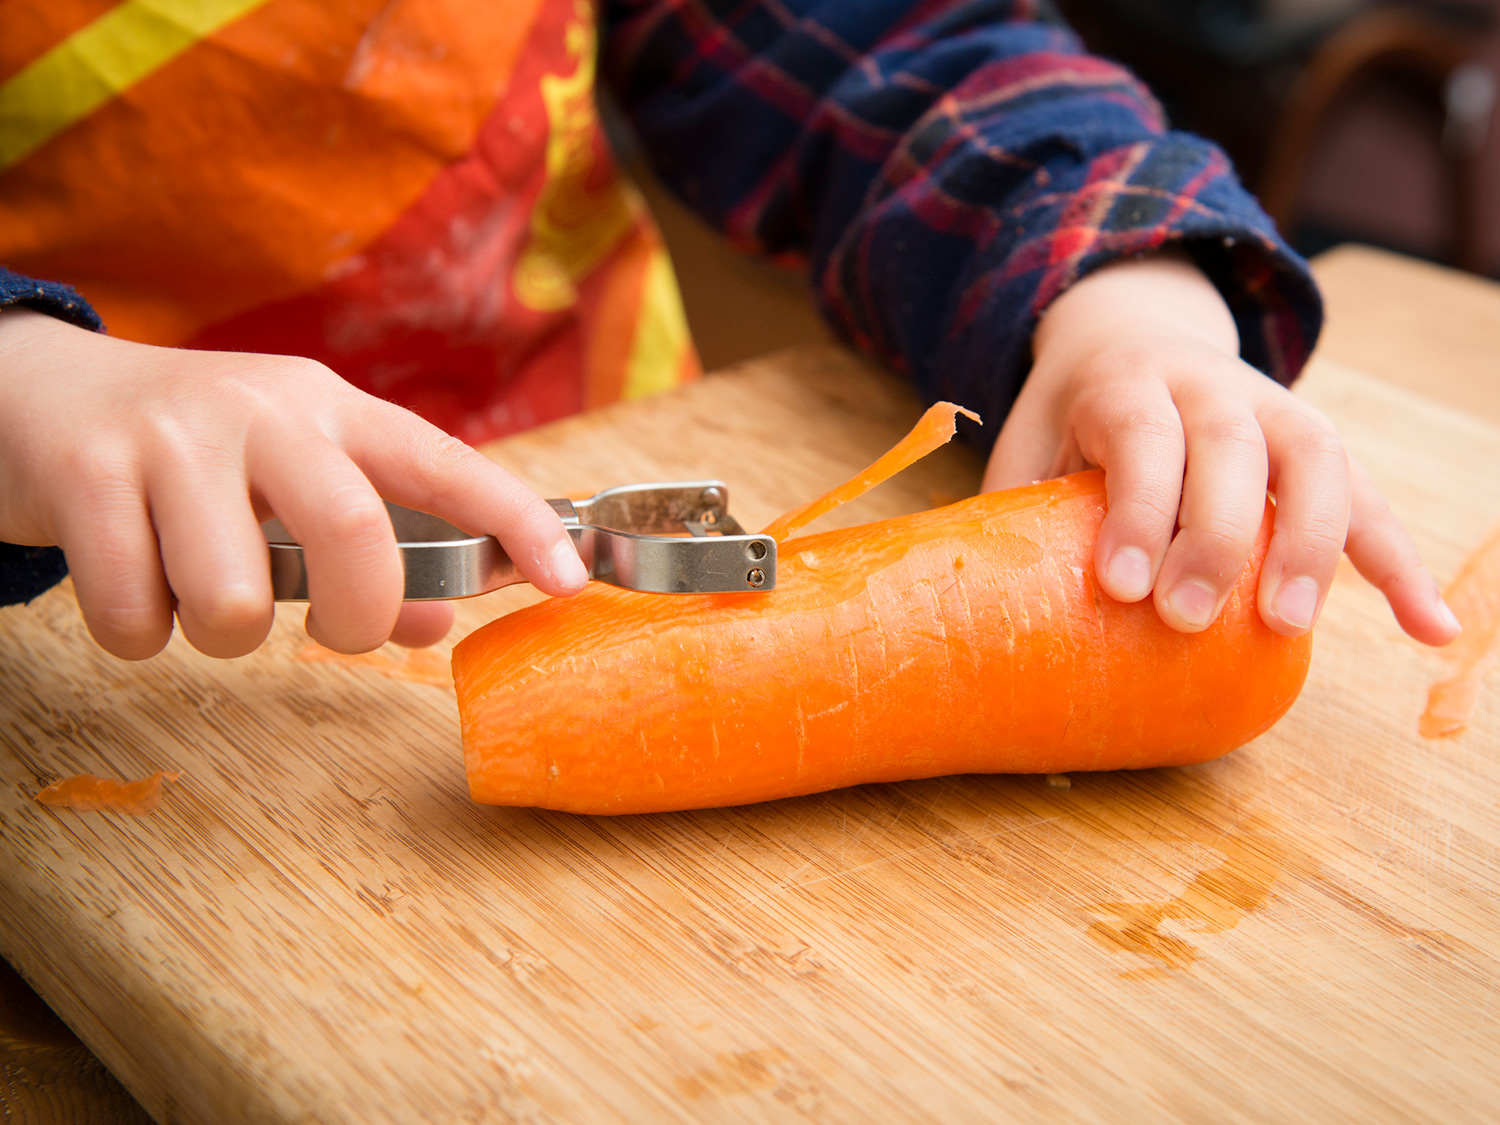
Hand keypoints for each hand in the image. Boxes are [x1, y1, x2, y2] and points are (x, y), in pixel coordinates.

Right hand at [0, 309, 587, 659]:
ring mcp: (174, 438)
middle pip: (354, 535)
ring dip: (222, 633)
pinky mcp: (87, 476)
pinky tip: (131, 582)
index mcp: (331, 410)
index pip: (446, 463)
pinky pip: (138, 616)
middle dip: (354, 618)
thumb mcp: (289, 480)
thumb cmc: (194, 453)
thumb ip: (369, 550)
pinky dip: (139, 634)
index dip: (516, 522)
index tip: (569, 580)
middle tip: (330, 630)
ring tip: (195, 587)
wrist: (38, 392)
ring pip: (238, 601)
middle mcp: (265, 411)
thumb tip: (436, 626)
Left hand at [984, 252, 1459, 645]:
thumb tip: (991, 603)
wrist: (1131, 334)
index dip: (1139, 510)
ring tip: (1287, 626)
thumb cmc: (1071, 415)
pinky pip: (1368, 497)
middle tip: (1186, 619)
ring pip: (1313, 462)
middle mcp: (1210, 386)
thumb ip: (1022, 504)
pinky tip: (1426, 627)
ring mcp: (1274, 409)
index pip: (1144, 439)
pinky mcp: (1315, 445)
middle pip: (1231, 449)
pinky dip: (1399, 562)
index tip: (1124, 588)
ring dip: (1311, 545)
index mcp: (1129, 383)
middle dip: (1215, 536)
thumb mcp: (1030, 439)